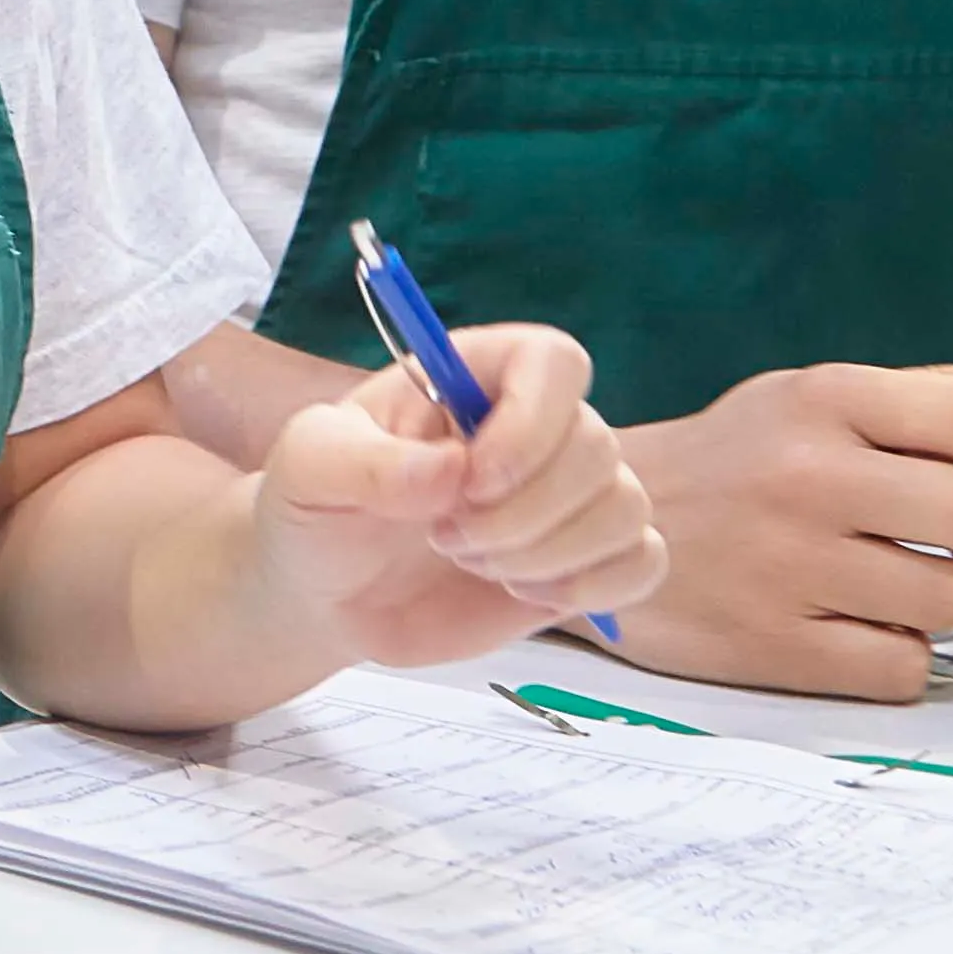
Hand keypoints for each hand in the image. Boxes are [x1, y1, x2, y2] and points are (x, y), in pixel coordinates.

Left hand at [247, 323, 665, 665]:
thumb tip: (448, 473)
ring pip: (625, 507)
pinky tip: (524, 591)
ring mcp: (566, 495)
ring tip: (474, 563)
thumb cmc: (317, 509)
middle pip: (596, 446)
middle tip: (444, 537)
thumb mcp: (309, 467)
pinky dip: (594, 584)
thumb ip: (365, 462)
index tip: (472, 480)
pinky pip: (643, 561)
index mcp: (476, 377)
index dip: (531, 422)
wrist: (325, 592)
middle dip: (521, 512)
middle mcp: (535, 427)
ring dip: (549, 553)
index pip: (556, 361)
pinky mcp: (581, 560)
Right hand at [604, 359, 952, 700]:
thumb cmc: (731, 460)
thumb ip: (933, 393)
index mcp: (828, 401)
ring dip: (942, 600)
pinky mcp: (773, 646)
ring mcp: (789, 565)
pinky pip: (901, 667)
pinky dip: (900, 655)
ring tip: (895, 583)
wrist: (600, 527)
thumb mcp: (815, 399)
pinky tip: (861, 627)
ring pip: (950, 601)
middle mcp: (810, 476)